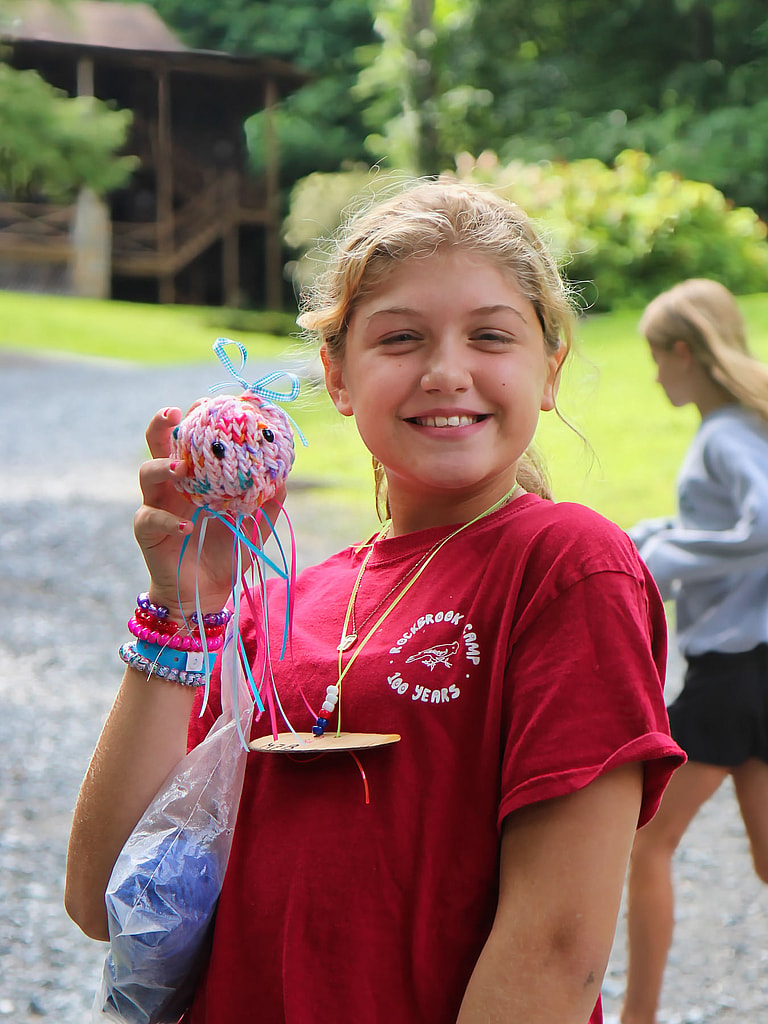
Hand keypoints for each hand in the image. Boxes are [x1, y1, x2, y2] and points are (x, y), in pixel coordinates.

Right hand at [133, 408, 286, 618]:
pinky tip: (188, 526)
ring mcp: (156, 504)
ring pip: (146, 474)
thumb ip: (268, 502)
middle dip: (162, 424)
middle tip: (175, 413)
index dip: (198, 417)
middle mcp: (173, 483)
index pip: (192, 437)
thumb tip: (284, 477)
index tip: (212, 401)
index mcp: (197, 474)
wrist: (208, 591)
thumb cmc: (230, 550)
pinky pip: (150, 519)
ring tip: (180, 469)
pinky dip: (169, 521)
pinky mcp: (146, 530)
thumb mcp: (256, 525)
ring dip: (162, 467)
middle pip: (158, 443)